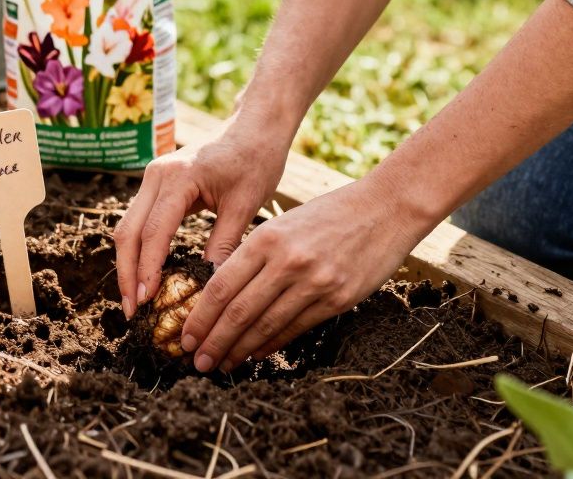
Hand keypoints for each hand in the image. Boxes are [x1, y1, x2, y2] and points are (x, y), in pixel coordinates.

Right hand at [113, 118, 291, 318]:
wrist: (255, 126)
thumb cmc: (256, 159)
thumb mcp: (245, 204)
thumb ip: (224, 244)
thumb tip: (210, 288)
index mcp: (178, 177)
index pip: (152, 233)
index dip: (146, 270)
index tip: (147, 302)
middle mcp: (156, 175)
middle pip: (128, 232)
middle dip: (127, 274)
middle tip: (133, 311)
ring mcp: (152, 178)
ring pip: (128, 227)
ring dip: (129, 264)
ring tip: (136, 301)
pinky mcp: (157, 184)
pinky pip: (139, 221)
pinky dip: (139, 250)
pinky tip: (146, 276)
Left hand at [179, 176, 433, 372]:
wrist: (386, 208)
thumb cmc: (330, 214)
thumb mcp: (284, 223)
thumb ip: (255, 256)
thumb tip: (222, 295)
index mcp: (267, 238)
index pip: (221, 286)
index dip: (200, 317)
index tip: (186, 337)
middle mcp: (287, 261)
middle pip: (238, 311)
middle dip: (213, 341)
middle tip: (196, 361)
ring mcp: (314, 282)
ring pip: (265, 326)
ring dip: (239, 350)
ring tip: (221, 364)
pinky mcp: (338, 298)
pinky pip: (295, 328)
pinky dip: (271, 344)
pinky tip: (256, 354)